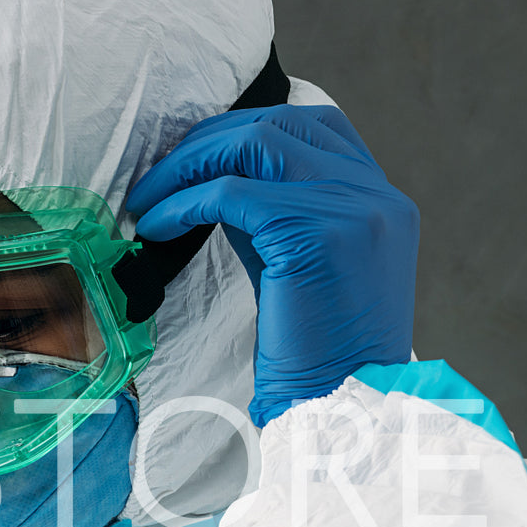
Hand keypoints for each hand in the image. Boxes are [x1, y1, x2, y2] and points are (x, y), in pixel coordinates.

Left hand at [125, 105, 417, 427]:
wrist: (342, 403)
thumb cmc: (314, 351)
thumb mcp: (301, 264)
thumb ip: (275, 214)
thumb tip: (210, 180)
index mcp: (379, 199)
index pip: (314, 126)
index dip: (245, 130)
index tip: (196, 157)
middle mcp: (373, 193)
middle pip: (277, 124)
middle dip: (204, 144)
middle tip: (155, 179)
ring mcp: (350, 208)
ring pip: (252, 143)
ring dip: (186, 166)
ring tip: (146, 201)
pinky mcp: (313, 233)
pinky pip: (228, 193)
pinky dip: (182, 203)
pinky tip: (155, 228)